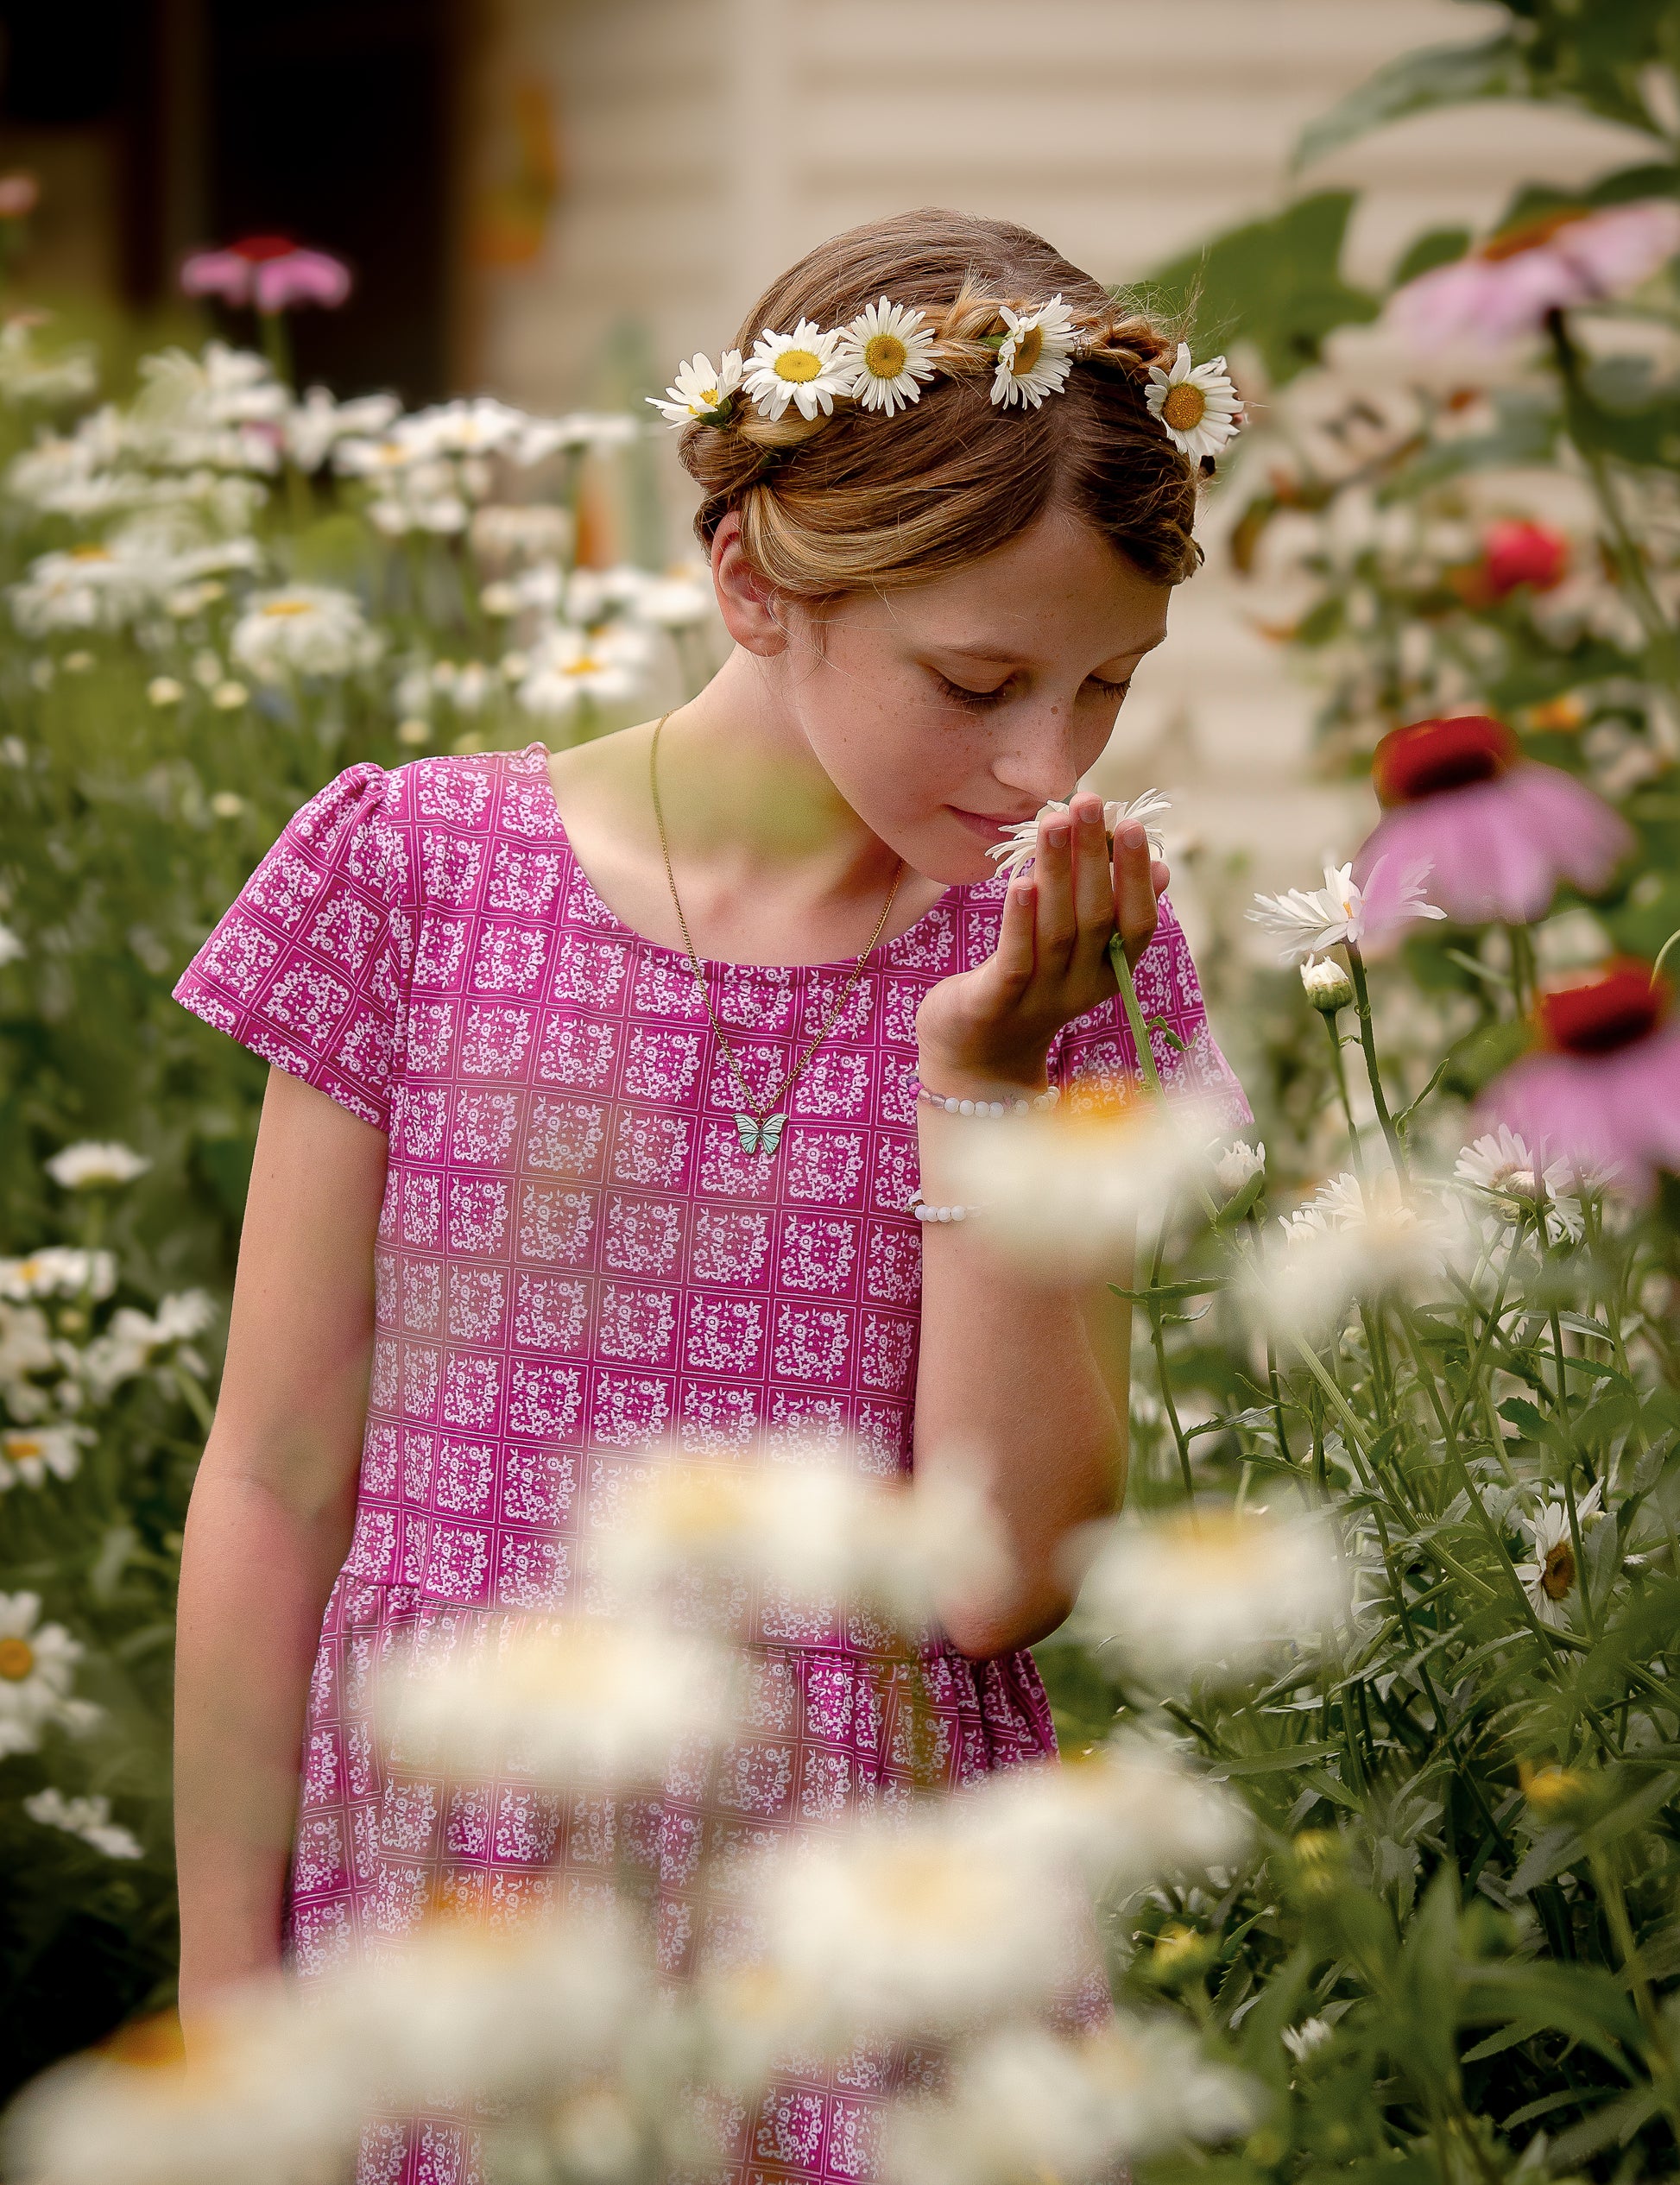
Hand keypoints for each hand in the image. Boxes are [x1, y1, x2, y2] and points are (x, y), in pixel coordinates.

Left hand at [915, 792, 1168, 1093]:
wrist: (975, 1060)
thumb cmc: (1028, 988)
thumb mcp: (1077, 953)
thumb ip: (1112, 911)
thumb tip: (1160, 866)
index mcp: (1108, 973)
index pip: (1136, 924)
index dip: (1136, 876)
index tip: (1132, 823)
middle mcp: (1081, 987)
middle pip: (1095, 918)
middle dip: (1094, 856)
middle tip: (1090, 801)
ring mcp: (1039, 998)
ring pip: (1057, 931)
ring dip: (1058, 873)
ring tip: (1055, 823)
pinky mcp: (995, 1004)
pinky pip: (1014, 960)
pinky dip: (1019, 921)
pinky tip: (1021, 882)